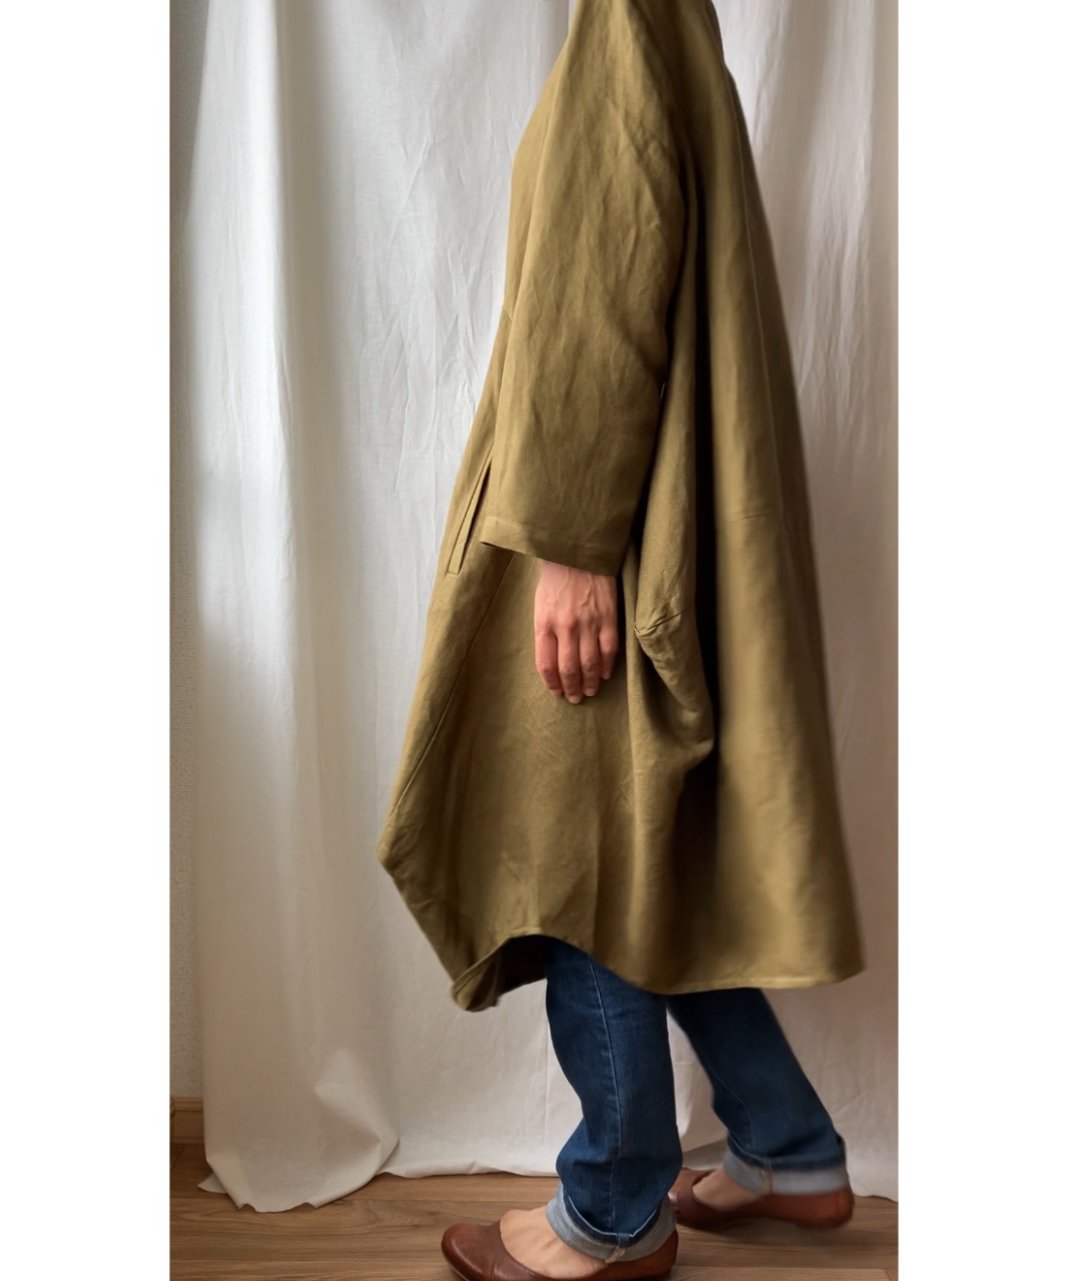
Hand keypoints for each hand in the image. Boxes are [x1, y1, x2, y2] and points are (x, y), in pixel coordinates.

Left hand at [533, 561, 618, 702]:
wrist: (578, 552)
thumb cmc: (555, 577)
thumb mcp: (540, 604)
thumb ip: (546, 631)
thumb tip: (553, 659)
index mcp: (544, 624)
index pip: (547, 665)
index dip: (552, 683)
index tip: (557, 692)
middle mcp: (566, 627)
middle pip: (569, 669)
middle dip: (572, 688)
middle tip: (575, 698)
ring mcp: (589, 623)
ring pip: (590, 664)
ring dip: (590, 682)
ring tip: (591, 691)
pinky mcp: (608, 617)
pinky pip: (609, 649)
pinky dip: (607, 665)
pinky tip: (605, 673)